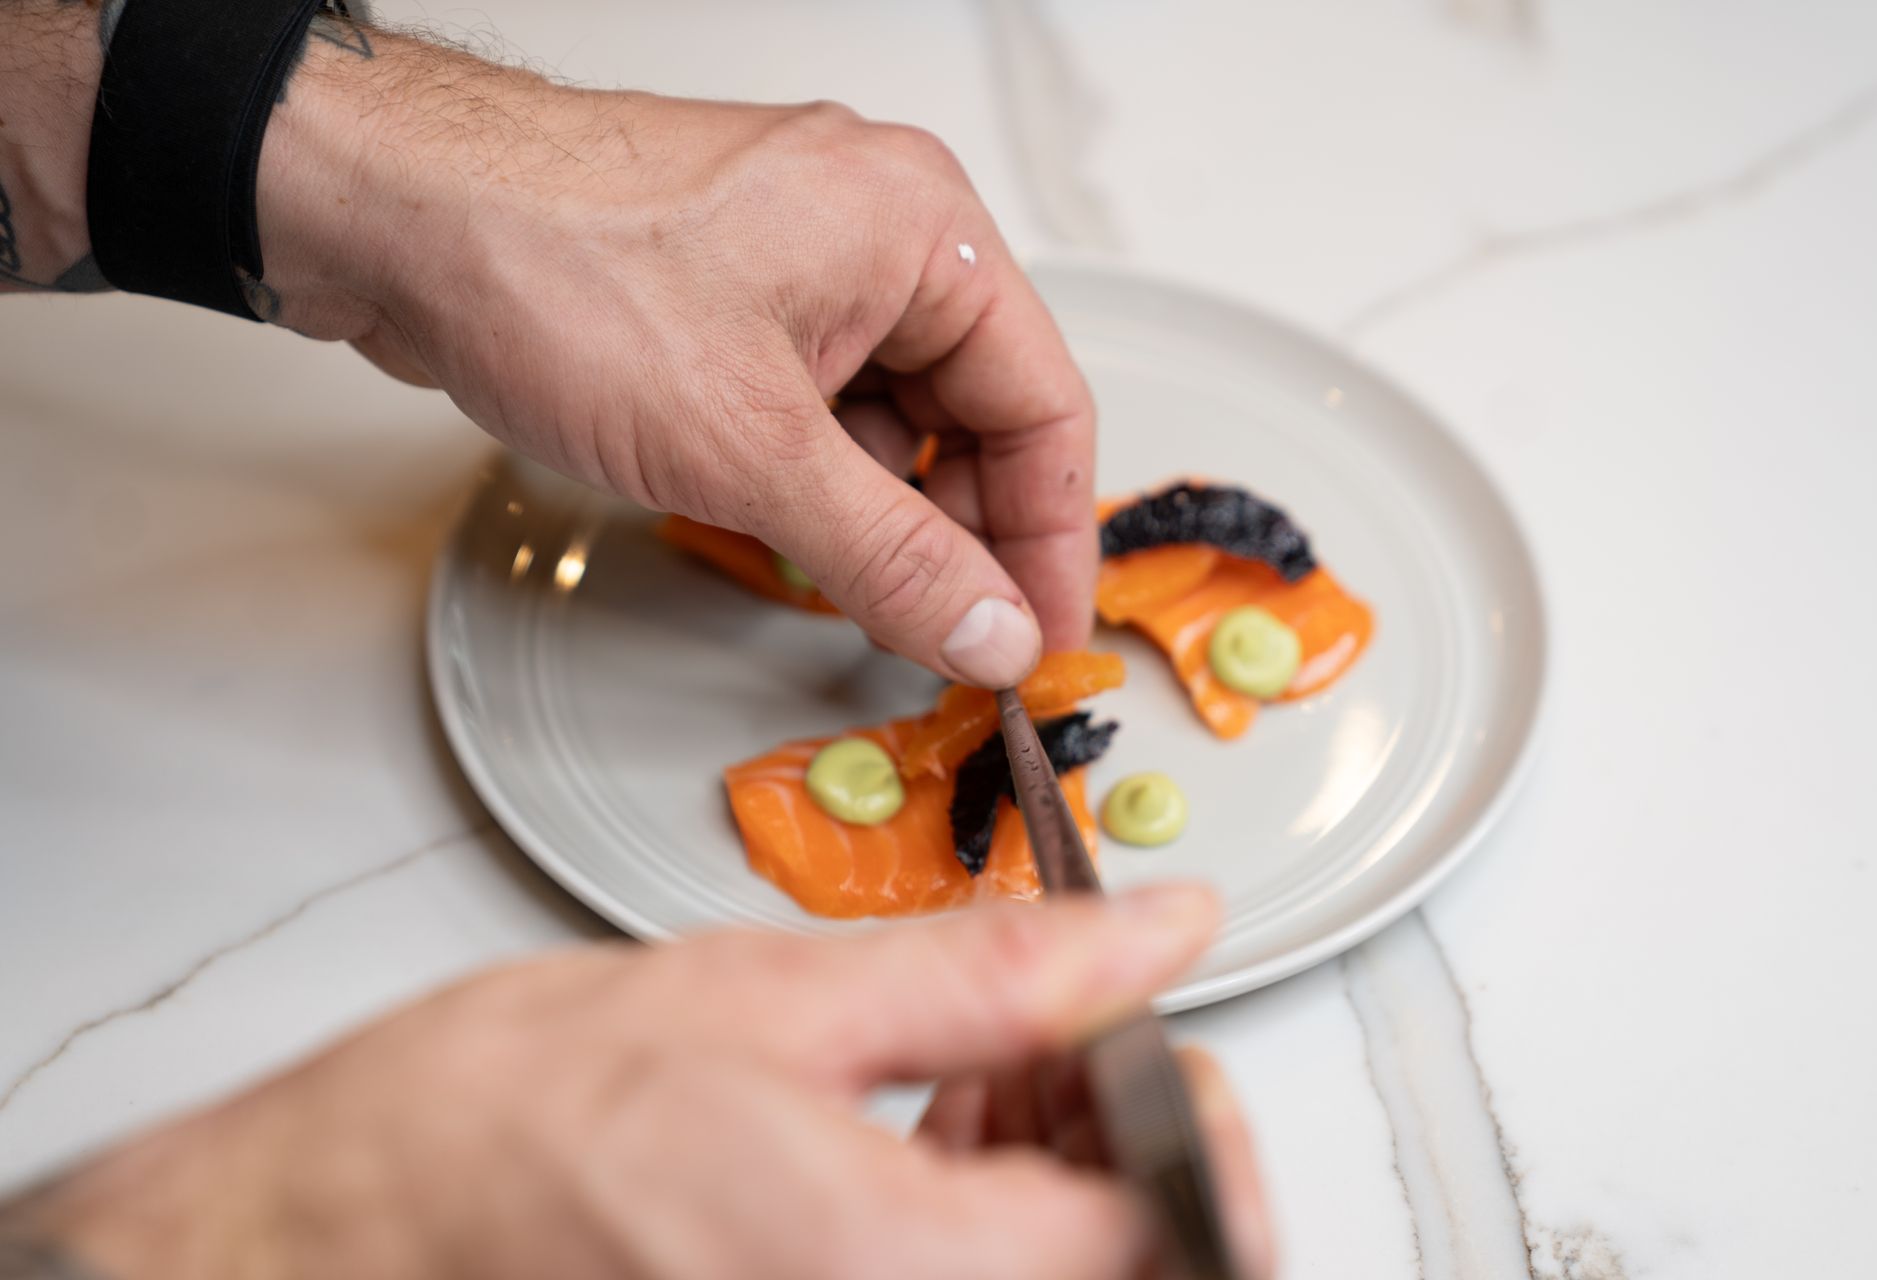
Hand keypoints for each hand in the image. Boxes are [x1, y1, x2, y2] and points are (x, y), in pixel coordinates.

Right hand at [14, 889, 1272, 1279]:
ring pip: (1057, 1274)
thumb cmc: (493, 1130)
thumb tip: (1151, 928)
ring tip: (978, 1051)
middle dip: (1125, 1133)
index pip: (1172, 1223)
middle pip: (1135, 1263)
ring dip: (1061, 1165)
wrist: (333, 1229)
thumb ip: (997, 967)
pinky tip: (931, 1113)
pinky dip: (987, 1205)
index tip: (1149, 1027)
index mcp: (901, 1275)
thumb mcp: (770, 995)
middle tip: (1060, 1022)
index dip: (1190, 1110)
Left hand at [255, 29, 1096, 687]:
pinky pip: (820, 404)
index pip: (1044, 404)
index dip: (1051, 541)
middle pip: (974, 413)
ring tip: (855, 592)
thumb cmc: (555, 271)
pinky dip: (817, 479)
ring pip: (893, 417)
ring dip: (883, 513)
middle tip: (951, 639)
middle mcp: (876, 232)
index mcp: (921, 231)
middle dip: (962, 534)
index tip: (1035, 641)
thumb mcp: (753, 451)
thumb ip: (894, 557)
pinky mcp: (733, 297)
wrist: (390, 218)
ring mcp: (800, 261)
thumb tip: (990, 630)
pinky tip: (788, 534)